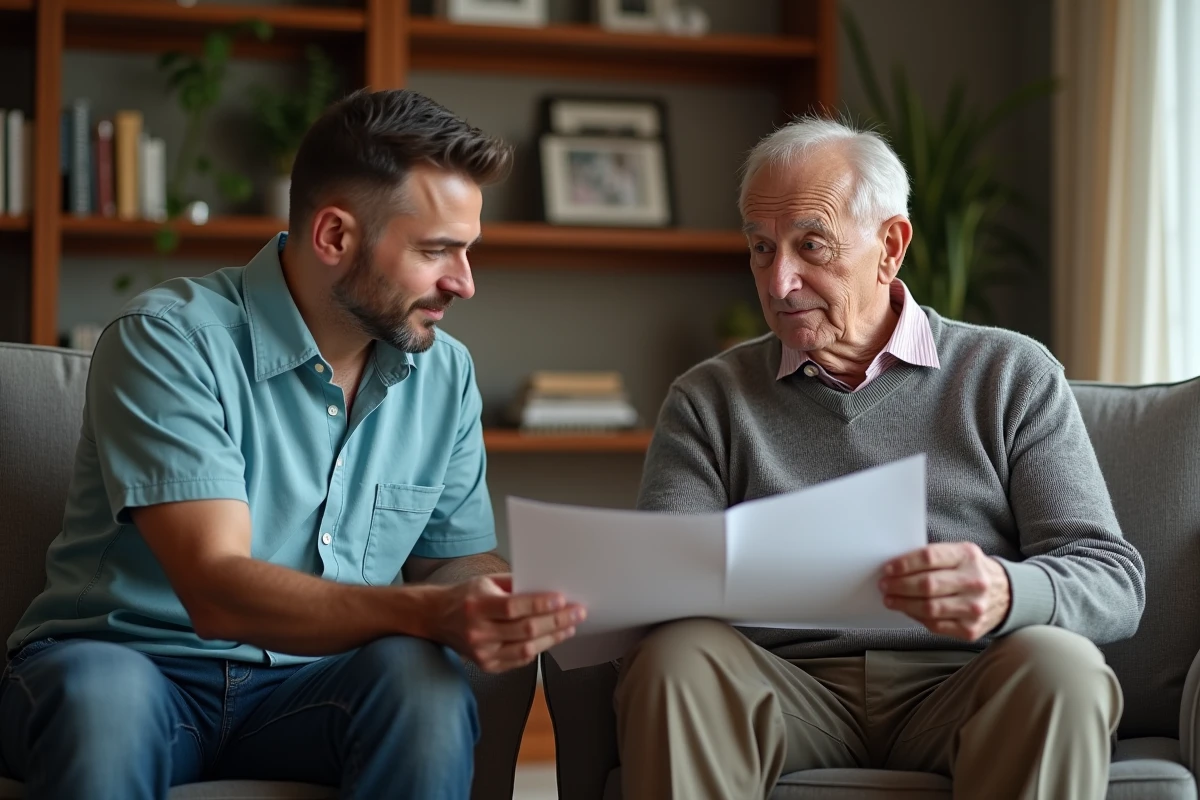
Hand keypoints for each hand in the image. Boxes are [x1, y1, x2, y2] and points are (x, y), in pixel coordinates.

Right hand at [426, 573, 585, 672]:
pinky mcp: (487, 666)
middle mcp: (479, 632)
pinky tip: (551, 639)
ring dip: (553, 638)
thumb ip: (515, 584)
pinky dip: (538, 649)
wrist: (436, 618)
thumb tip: (547, 587)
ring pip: (526, 649)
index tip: (563, 599)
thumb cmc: (465, 596)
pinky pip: (519, 660)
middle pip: (525, 630)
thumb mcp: (486, 582)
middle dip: (556, 621)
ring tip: (570, 627)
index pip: (514, 607)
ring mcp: (483, 653)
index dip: (541, 604)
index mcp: (477, 606)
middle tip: (577, 612)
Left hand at [879, 543, 1010, 641]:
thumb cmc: (973, 571)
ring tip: (891, 599)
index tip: (888, 569)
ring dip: (903, 604)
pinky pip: (936, 625)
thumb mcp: (960, 553)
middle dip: (899, 586)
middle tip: (885, 585)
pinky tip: (908, 610)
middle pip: (927, 585)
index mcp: (967, 556)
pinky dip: (917, 617)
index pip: (929, 558)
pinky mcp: (971, 629)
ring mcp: (974, 607)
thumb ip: (934, 558)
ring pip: (929, 608)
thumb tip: (897, 568)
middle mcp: (974, 581)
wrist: (1008, 595)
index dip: (904, 564)